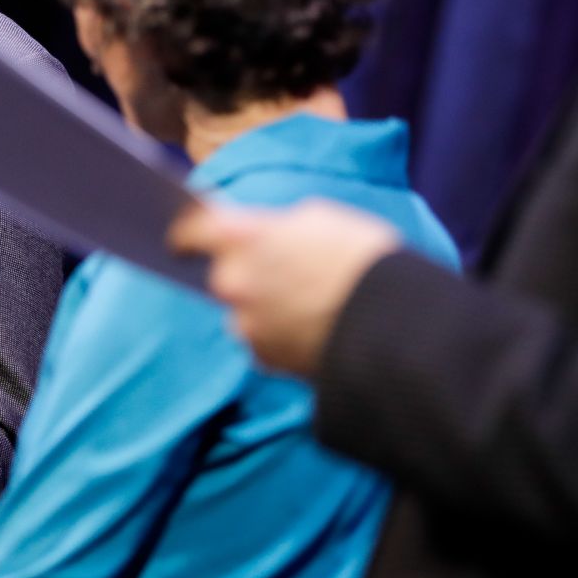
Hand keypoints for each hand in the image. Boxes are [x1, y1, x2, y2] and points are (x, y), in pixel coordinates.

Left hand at [169, 198, 400, 375]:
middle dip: (245, 272)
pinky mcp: (265, 360)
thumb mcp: (319, 218)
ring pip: (244, 311)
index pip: (191, 229)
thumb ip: (275, 226)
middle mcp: (233, 282)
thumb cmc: (362, 257)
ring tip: (312, 302)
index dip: (187, 230)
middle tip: (284, 269)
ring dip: (265, 306)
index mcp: (241, 237)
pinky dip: (281, 334)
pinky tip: (316, 326)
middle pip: (223, 275)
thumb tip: (264, 237)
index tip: (183, 237)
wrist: (394, 322)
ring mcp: (246, 325)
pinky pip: (263, 341)